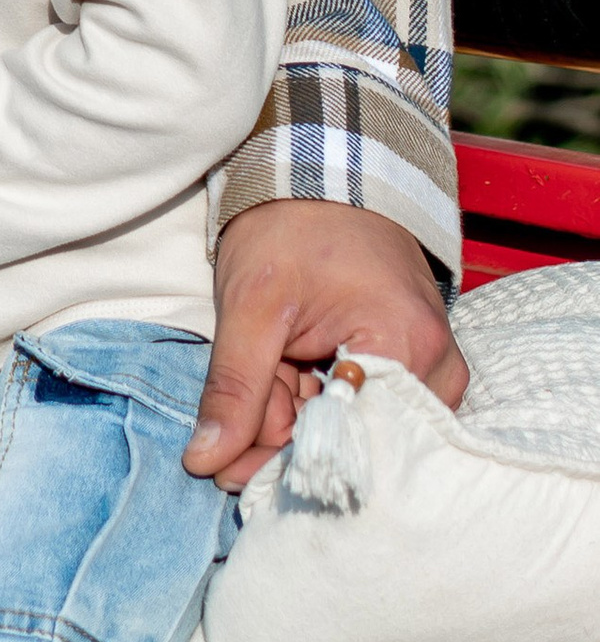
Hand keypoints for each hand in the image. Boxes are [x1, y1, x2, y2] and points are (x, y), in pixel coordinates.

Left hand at [185, 201, 467, 485]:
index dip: (276, 460)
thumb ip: (234, 389)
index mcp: (406, 350)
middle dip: (277, 433)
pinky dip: (308, 399)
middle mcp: (434, 373)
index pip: (342, 442)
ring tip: (267, 361)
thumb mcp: (251, 307)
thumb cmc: (291, 228)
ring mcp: (427, 373)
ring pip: (345, 429)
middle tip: (235, 398)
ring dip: (289, 413)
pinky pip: (355, 409)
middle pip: (346, 441)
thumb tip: (206, 462)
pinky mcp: (410, 370)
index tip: (221, 466)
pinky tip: (283, 367)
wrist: (323, 175)